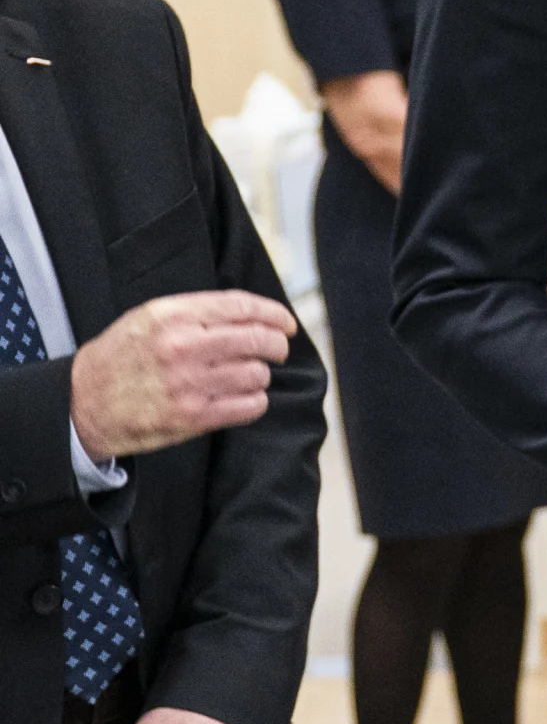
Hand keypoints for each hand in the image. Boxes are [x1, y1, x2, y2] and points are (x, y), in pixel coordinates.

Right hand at [69, 291, 299, 458]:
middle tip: (275, 350)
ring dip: (259, 376)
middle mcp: (183, 347)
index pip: (241, 307)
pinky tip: (241, 397)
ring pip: (258, 374)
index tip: (286, 323)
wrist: (82, 403)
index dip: (274, 314)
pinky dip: (254, 401)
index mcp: (171, 316)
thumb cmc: (120, 358)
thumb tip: (250, 313)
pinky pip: (250, 406)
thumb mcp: (147, 319)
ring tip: (243, 375)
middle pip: (259, 340)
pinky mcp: (194, 416)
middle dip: (276, 345)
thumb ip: (195, 313)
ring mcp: (190, 383)